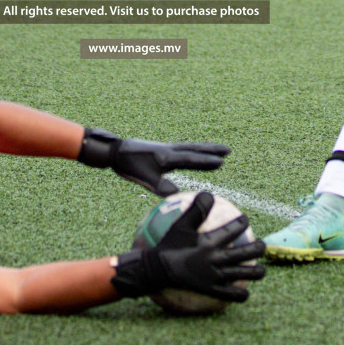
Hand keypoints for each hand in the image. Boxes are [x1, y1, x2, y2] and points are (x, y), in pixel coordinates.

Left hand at [78, 128, 229, 195]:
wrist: (115, 150)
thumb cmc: (129, 165)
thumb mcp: (144, 178)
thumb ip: (160, 186)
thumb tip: (176, 196)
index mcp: (167, 156)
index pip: (190, 159)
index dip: (206, 161)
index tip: (222, 161)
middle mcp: (169, 150)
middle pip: (195, 149)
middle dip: (212, 150)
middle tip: (228, 150)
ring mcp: (166, 148)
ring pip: (190, 147)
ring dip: (205, 149)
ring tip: (218, 150)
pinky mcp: (162, 150)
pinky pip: (183, 150)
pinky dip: (193, 151)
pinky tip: (195, 155)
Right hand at [109, 192, 266, 301]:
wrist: (158, 269)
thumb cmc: (170, 245)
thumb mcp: (181, 224)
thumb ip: (196, 210)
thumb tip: (208, 193)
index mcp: (210, 241)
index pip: (233, 229)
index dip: (242, 222)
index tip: (244, 220)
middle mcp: (216, 259)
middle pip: (246, 253)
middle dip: (258, 248)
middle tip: (261, 245)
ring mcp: (215, 276)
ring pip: (244, 275)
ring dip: (256, 273)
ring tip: (261, 271)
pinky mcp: (212, 290)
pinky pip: (231, 296)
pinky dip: (240, 295)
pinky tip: (245, 293)